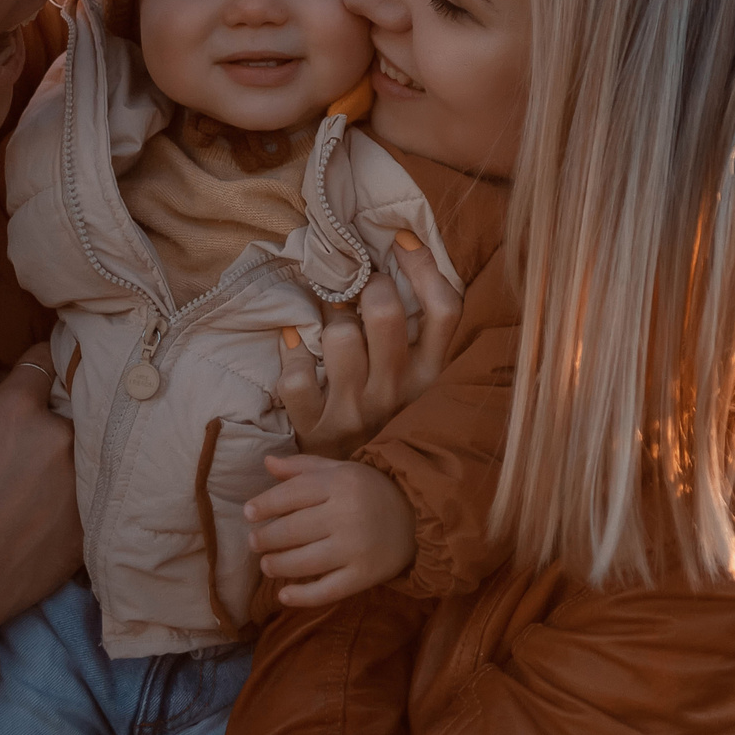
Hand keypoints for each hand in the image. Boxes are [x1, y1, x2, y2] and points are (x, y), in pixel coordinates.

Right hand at [0, 344, 81, 634]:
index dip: (34, 367)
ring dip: (66, 455)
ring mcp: (84, 476)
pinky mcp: (94, 515)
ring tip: (35, 482)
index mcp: (17, 409)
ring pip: (83, 447)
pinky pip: (91, 487)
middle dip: (50, 415)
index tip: (31, 378)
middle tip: (26, 441)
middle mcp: (60, 434)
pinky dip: (74, 492)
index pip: (43, 361)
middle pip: (67, 406)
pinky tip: (44, 510)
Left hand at [241, 453, 416, 605]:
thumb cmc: (372, 491)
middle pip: (292, 530)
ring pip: (304, 562)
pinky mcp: (364, 575)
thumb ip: (303, 467)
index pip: (292, 494)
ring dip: (277, 565)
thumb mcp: (342, 471)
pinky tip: (284, 595)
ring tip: (267, 565)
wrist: (419, 517)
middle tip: (254, 543)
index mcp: (341, 482)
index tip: (249, 514)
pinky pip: (327, 590)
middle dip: (266, 538)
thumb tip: (266, 463)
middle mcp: (347, 514)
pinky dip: (301, 596)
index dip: (265, 504)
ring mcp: (356, 547)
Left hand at [278, 230, 463, 458]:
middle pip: (385, 313)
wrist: (359, 494)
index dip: (424, 265)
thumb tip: (405, 253)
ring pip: (338, 337)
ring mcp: (356, 411)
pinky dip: (289, 356)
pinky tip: (294, 346)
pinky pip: (295, 378)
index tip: (400, 240)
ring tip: (329, 318)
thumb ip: (418, 332)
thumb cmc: (386, 416)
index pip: (445, 308)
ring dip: (328, 318)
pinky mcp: (315, 428)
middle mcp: (398, 392)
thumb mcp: (417, 380)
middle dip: (366, 285)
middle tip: (358, 284)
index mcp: (431, 376)